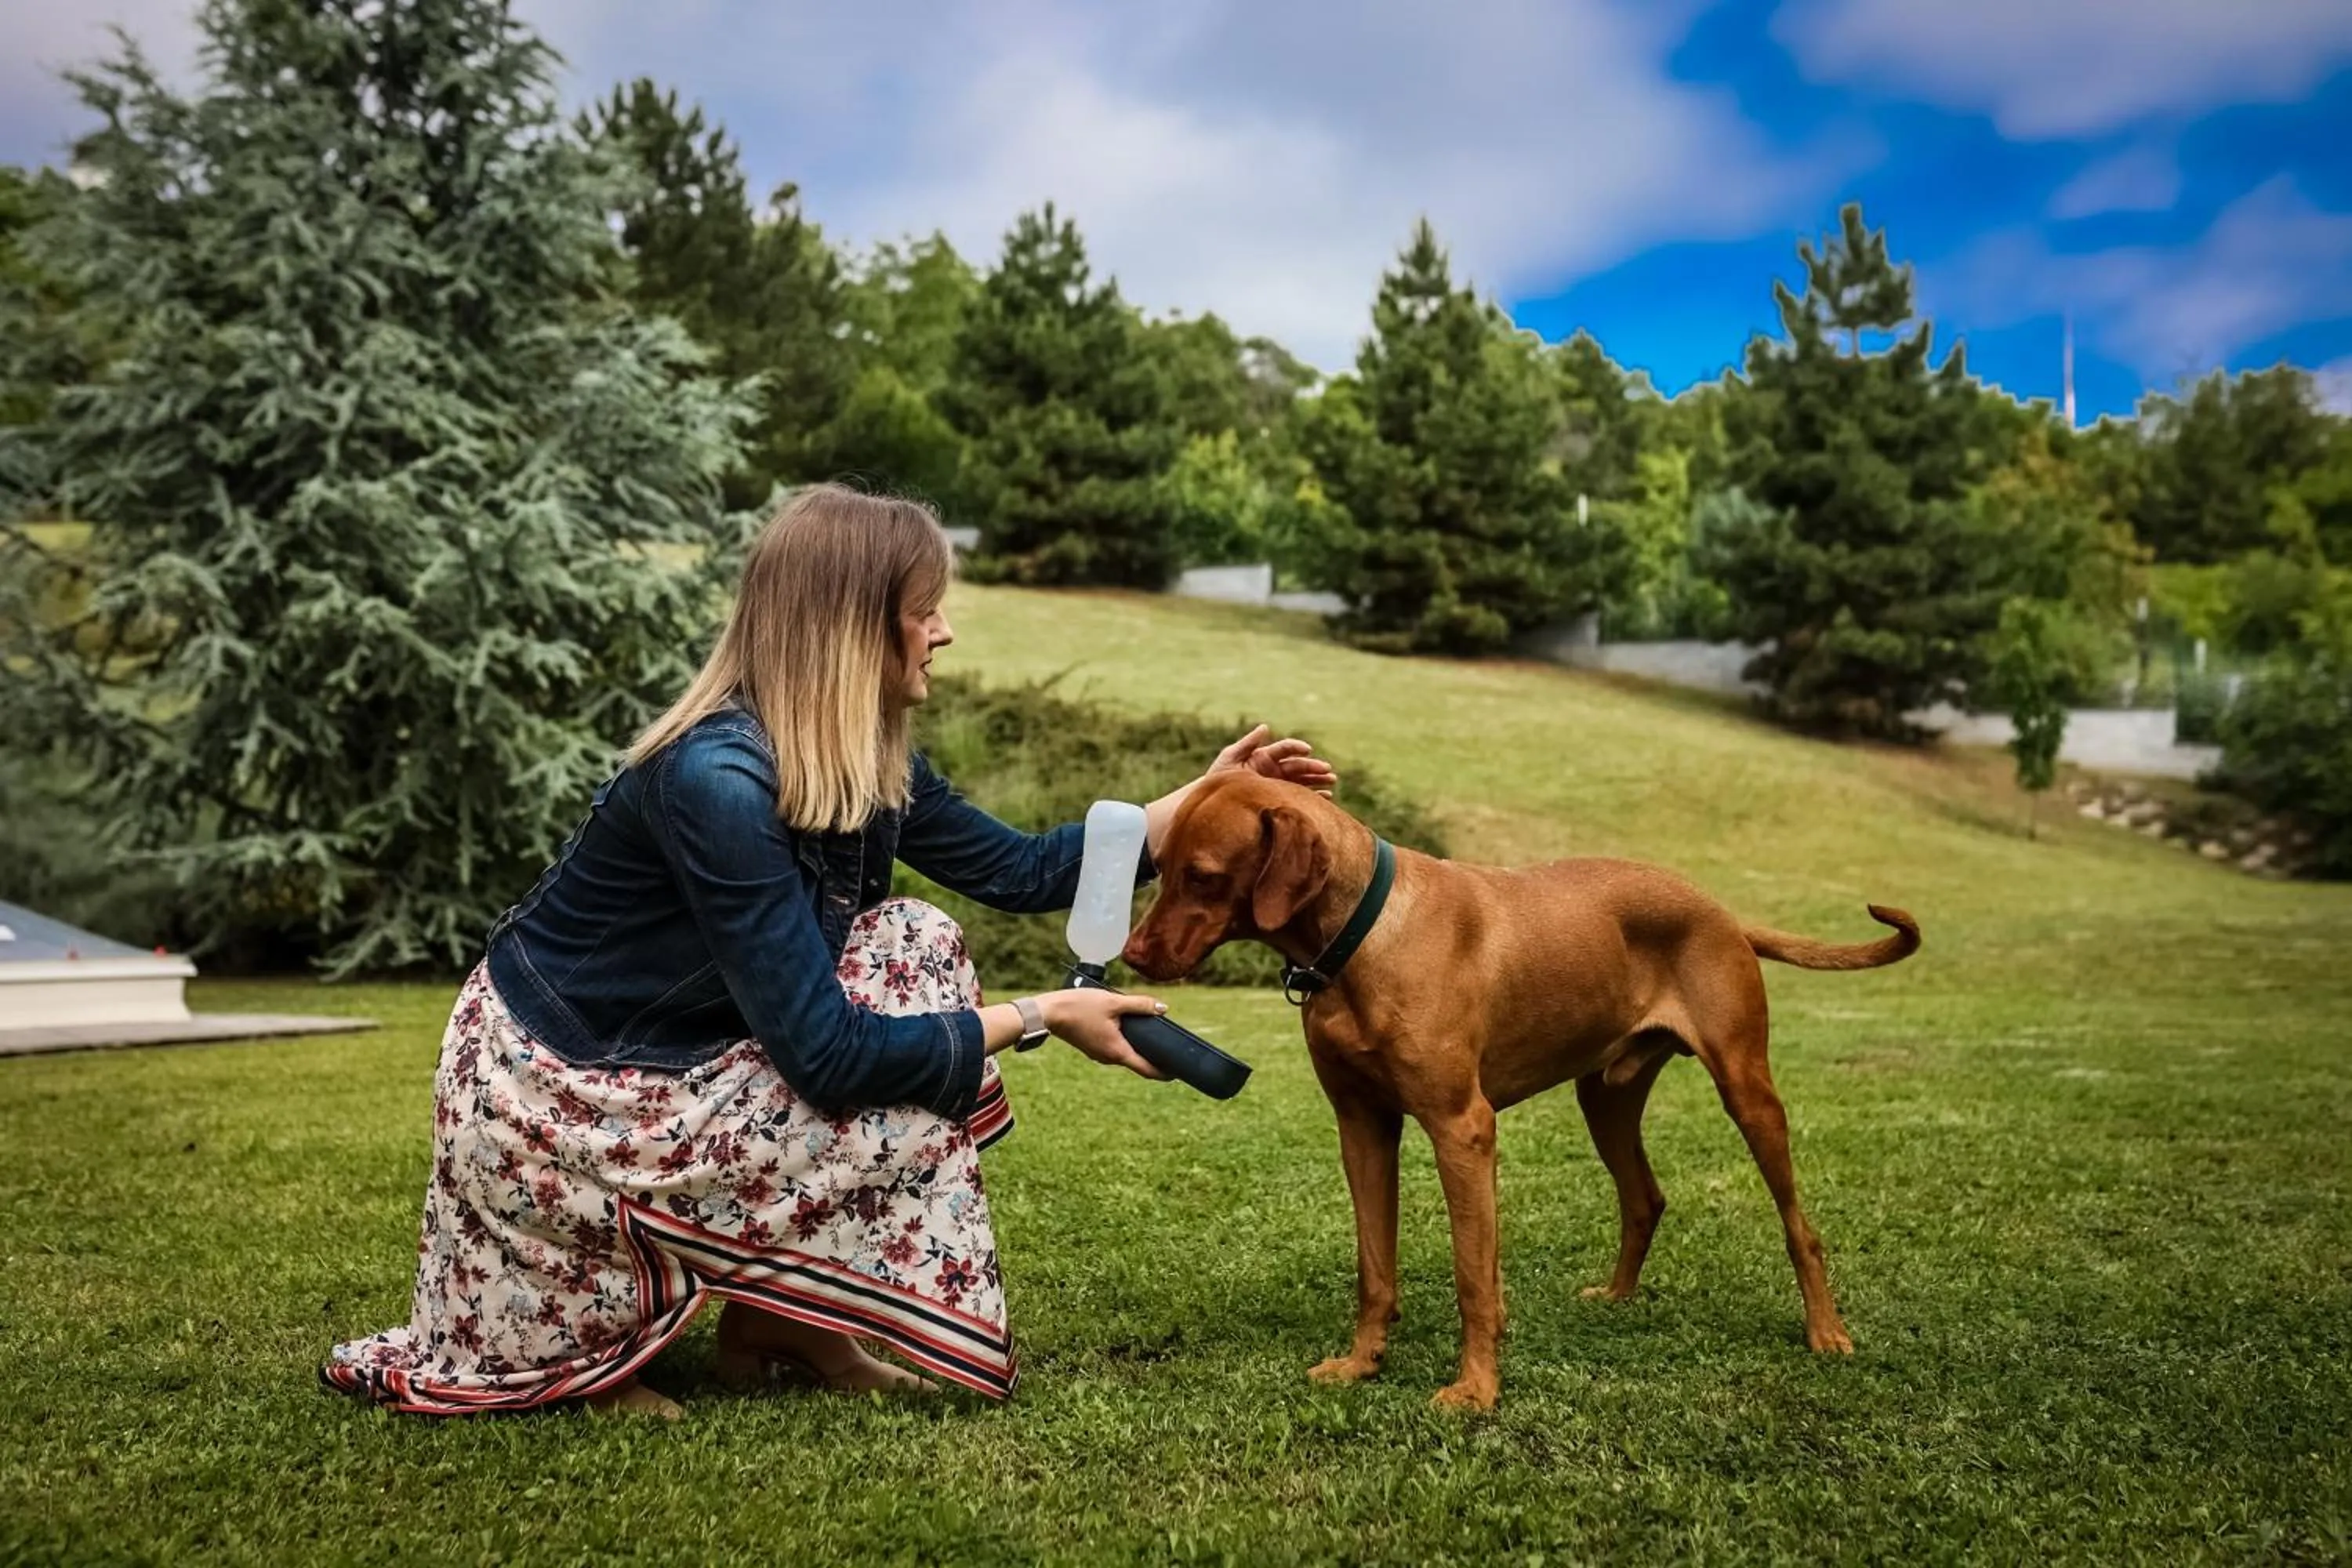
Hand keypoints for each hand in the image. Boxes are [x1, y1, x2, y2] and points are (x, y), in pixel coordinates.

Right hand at [1041, 989, 1169, 1079]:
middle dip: (1152, 1054)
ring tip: (1150, 1032)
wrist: (1048, 1013)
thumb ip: (1139, 1005)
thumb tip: (1163, 1009)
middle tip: (1168, 1045)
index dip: (1164, 1072)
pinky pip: (1114, 1047)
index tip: (1177, 1073)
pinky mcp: (1092, 1047)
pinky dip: (1124, 1040)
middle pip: (1137, 1061)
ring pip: (1125, 1053)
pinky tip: (1127, 1026)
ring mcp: (1099, 1054)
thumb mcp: (1113, 1002)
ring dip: (1137, 1045)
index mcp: (1117, 1052)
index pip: (1146, 1069)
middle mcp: (1109, 1058)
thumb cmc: (1079, 1007)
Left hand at [1208, 723, 1337, 796]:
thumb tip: (1264, 727)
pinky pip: (1300, 796)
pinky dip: (1314, 796)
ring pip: (1303, 780)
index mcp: (1263, 757)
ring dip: (1318, 779)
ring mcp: (1278, 784)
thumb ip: (1247, 744)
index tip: (1307, 749)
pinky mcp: (1280, 798)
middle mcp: (1274, 769)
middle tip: (1327, 769)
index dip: (1296, 747)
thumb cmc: (1219, 779)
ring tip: (1332, 779)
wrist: (1215, 803)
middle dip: (1313, 766)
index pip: (1284, 749)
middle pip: (1298, 765)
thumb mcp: (1229, 759)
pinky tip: (1326, 796)